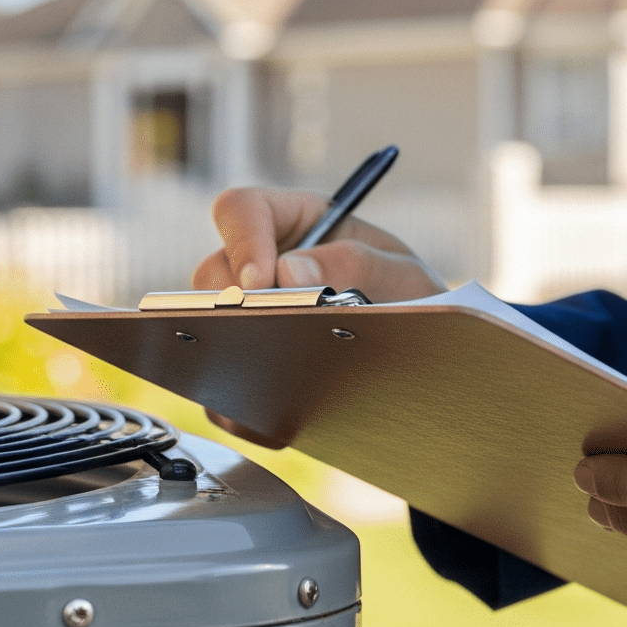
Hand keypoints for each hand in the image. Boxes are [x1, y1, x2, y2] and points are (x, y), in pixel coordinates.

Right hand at [190, 185, 446, 447]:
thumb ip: (356, 263)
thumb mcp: (401, 274)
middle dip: (231, 306)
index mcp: (295, 223)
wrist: (423, 353)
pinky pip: (216, 386)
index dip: (242, 242)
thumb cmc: (412, 297)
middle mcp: (260, 264)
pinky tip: (270, 416)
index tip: (261, 282)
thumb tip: (290, 273)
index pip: (242, 210)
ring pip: (202, 329)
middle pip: (212, 273)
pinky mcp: (243, 364)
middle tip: (264, 335)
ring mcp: (246, 315)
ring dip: (230, 355)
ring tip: (271, 380)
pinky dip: (236, 406)